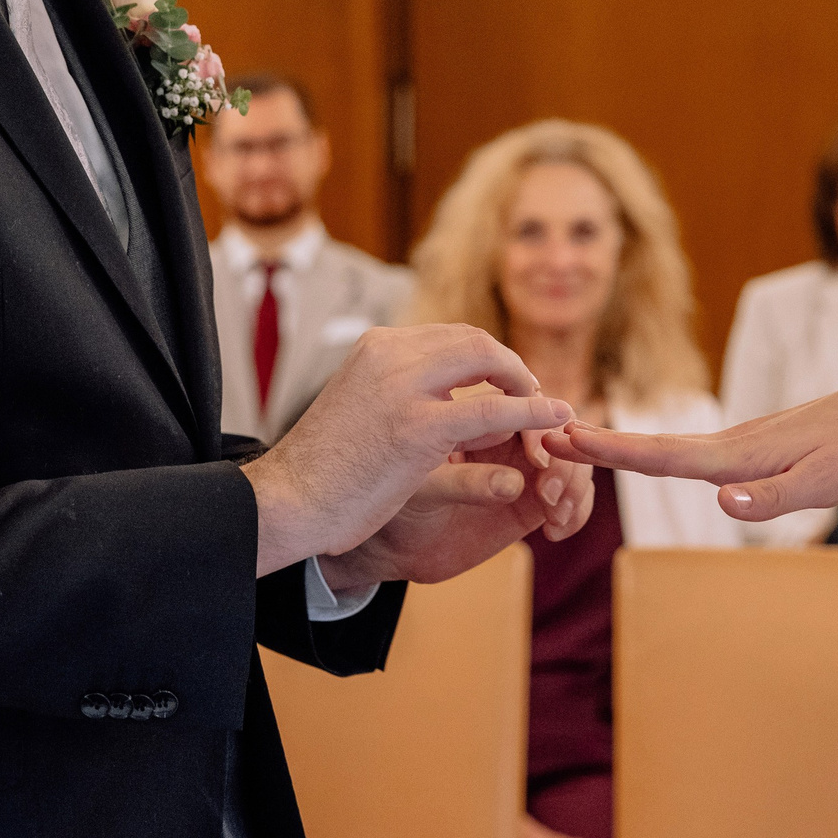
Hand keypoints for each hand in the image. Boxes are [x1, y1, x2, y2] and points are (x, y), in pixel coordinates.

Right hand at [243, 324, 574, 574]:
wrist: (284, 502)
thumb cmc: (322, 469)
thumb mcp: (359, 406)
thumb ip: (398, 391)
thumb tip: (447, 396)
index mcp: (375, 346)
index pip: (450, 336)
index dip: (489, 359)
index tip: (508, 383)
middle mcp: (390, 354)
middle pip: (475, 341)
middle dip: (512, 367)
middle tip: (533, 396)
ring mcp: (404, 388)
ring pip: (488, 367)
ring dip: (526, 388)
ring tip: (549, 414)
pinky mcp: (419, 428)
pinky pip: (492, 411)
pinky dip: (531, 412)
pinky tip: (553, 420)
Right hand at [550, 370, 837, 524]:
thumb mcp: (826, 482)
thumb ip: (773, 498)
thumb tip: (720, 503)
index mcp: (740, 457)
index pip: (664, 457)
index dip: (614, 450)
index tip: (567, 438)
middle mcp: (731, 446)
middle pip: (654, 450)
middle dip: (601, 445)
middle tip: (549, 437)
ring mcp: (740, 445)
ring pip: (670, 449)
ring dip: (622, 447)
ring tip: (578, 443)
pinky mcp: (753, 449)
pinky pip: (691, 451)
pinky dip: (655, 452)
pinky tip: (648, 456)